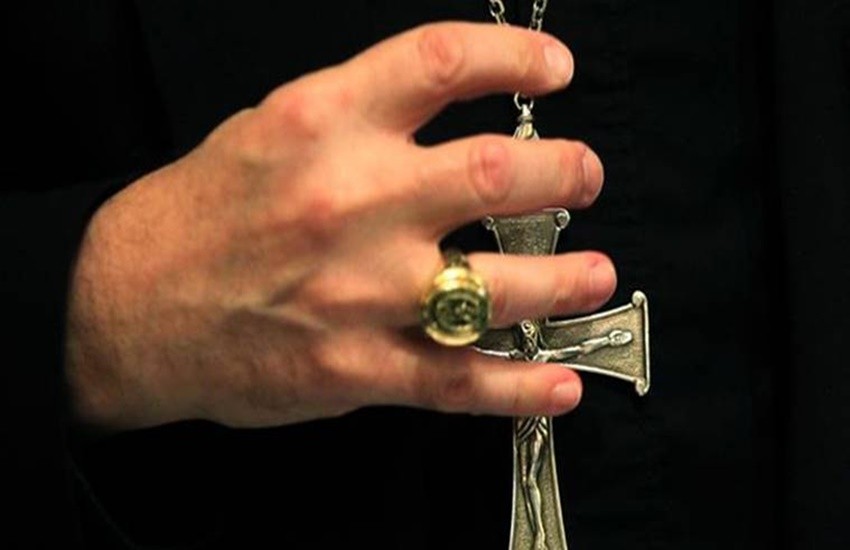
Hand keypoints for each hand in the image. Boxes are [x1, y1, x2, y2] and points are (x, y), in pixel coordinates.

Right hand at [65, 22, 613, 430]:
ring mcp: (359, 291)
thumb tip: (444, 112)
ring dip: (567, 279)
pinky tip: (559, 383)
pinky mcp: (355, 367)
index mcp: (322, 124)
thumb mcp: (267, 130)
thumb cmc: (194, 216)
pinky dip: (521, 386)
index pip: (444, 62)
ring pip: (499, 283)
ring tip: (595, 274)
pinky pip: (458, 379)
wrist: (124, 307)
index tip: (551, 70)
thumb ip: (357, 118)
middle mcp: (350, 201)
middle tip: (584, 175)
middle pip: (497, 170)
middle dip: (566, 170)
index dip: (517, 58)